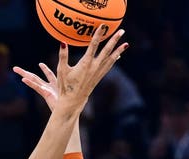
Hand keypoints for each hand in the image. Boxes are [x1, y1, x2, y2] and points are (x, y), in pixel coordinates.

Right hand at [12, 27, 127, 112]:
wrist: (73, 101)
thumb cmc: (65, 86)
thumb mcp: (61, 70)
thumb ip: (63, 55)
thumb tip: (62, 42)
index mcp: (85, 64)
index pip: (93, 46)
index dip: (98, 35)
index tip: (103, 26)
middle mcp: (94, 67)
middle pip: (107, 51)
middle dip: (114, 40)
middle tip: (122, 31)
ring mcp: (98, 73)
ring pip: (111, 59)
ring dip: (118, 50)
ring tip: (126, 44)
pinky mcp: (98, 77)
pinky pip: (108, 66)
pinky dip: (114, 59)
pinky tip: (118, 55)